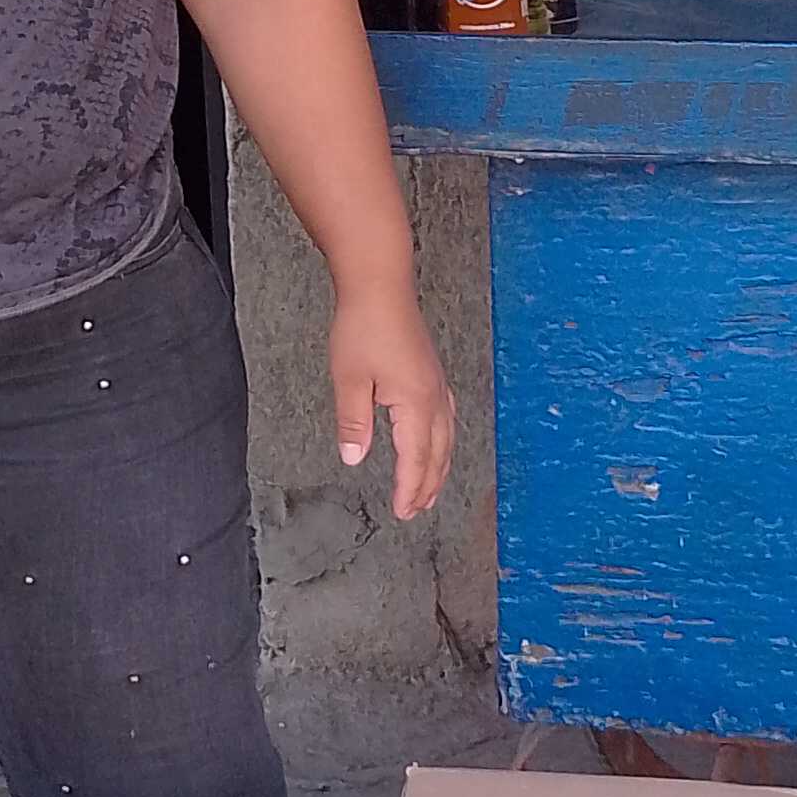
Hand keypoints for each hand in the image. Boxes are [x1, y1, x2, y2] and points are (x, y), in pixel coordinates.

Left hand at [331, 281, 455, 522]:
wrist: (380, 284)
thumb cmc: (364, 325)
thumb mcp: (350, 379)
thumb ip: (353, 423)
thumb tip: (354, 458)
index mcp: (415, 403)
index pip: (415, 459)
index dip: (409, 489)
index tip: (402, 511)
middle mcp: (434, 396)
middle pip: (437, 453)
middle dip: (427, 485)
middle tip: (415, 510)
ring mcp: (436, 383)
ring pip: (446, 437)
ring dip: (438, 466)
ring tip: (428, 488)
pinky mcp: (432, 372)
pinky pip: (446, 417)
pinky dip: (442, 440)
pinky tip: (436, 442)